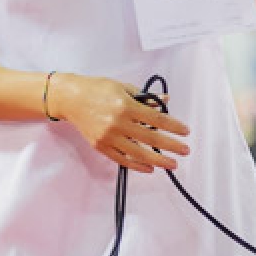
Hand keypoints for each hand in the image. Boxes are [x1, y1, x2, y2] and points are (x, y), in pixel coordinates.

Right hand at [47, 74, 190, 172]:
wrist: (71, 99)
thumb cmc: (96, 90)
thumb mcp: (123, 87)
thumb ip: (145, 97)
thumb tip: (165, 101)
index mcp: (125, 105)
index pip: (157, 118)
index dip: (174, 126)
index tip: (185, 131)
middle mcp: (118, 123)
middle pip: (151, 138)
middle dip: (171, 146)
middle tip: (185, 150)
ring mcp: (109, 137)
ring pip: (138, 153)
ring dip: (158, 160)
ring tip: (172, 164)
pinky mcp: (101, 146)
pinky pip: (122, 159)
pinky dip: (137, 165)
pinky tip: (149, 168)